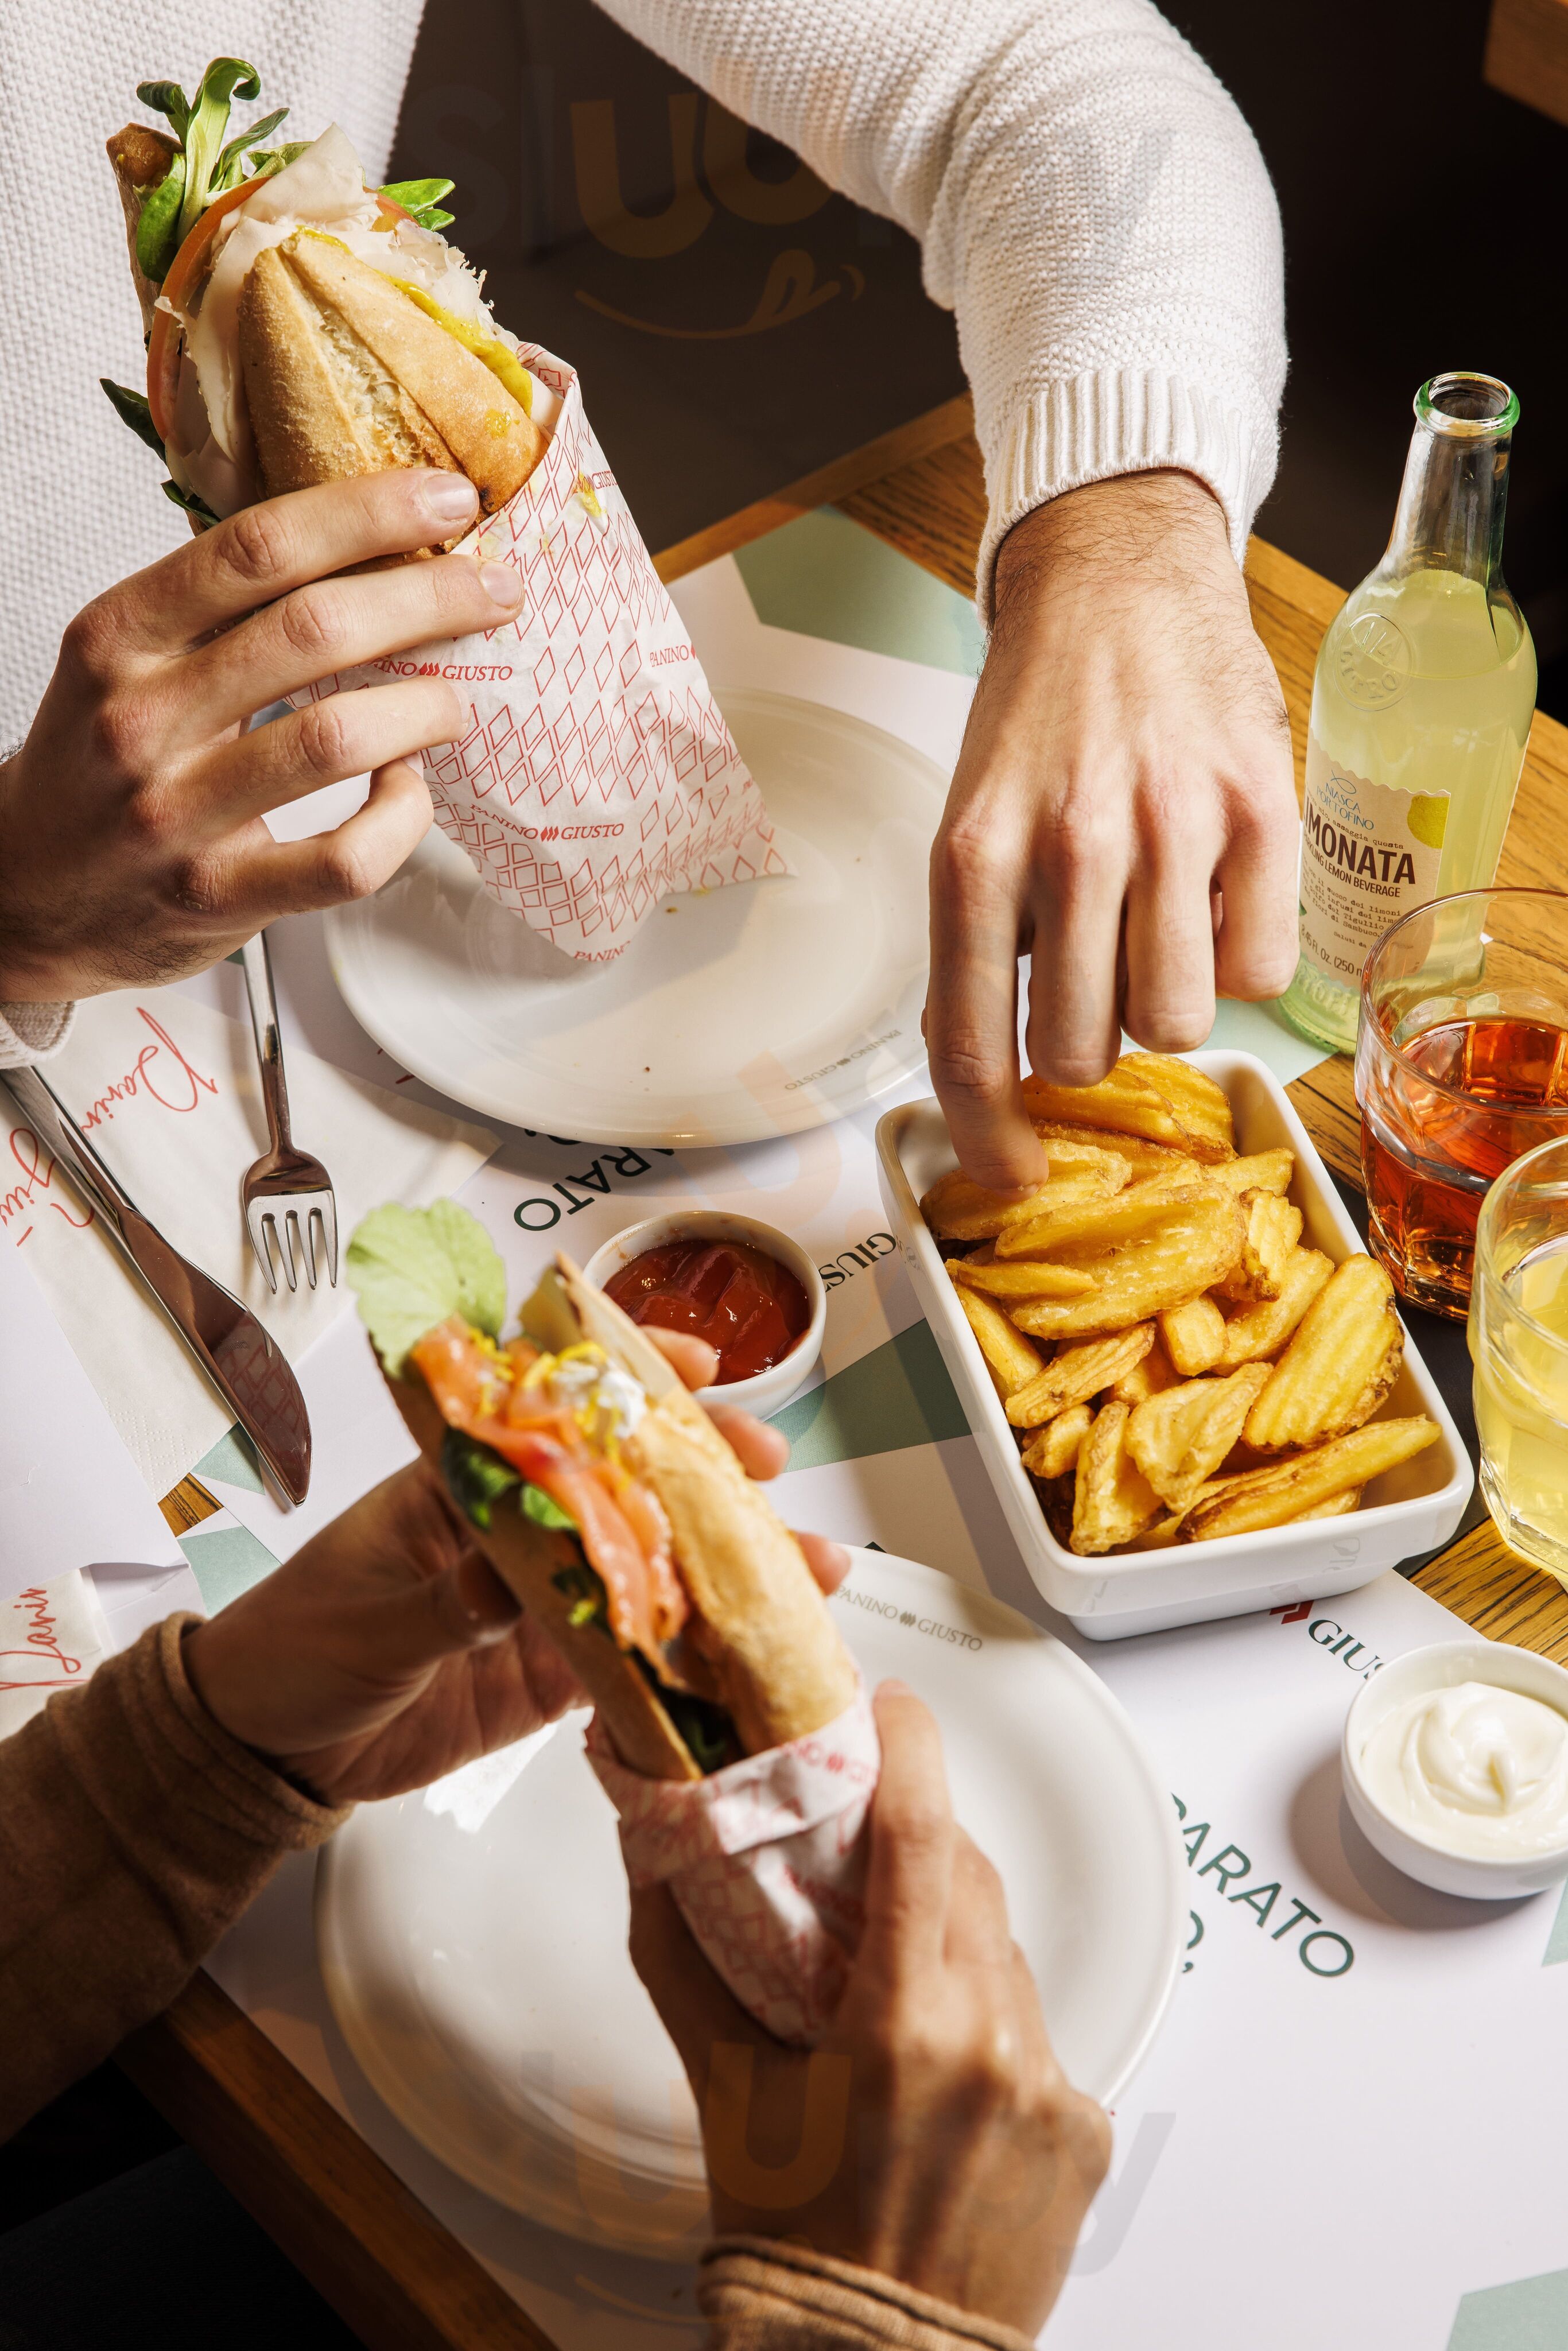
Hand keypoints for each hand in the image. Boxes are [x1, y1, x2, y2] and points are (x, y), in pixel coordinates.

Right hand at [0, 470, 524, 1002]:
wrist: (23, 895)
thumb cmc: (99, 766)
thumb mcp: (127, 661)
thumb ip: (220, 610)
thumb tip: (368, 545)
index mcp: (121, 636)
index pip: (257, 546)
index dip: (368, 512)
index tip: (448, 499)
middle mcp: (143, 717)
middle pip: (315, 630)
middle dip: (429, 598)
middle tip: (496, 591)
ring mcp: (177, 814)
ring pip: (337, 739)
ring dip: (426, 709)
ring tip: (456, 700)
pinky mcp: (216, 898)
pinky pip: (344, 857)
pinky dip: (401, 819)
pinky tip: (409, 793)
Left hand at [183, 1330, 847, 1806]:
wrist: (270, 1752)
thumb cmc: (292, 1649)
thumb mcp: (364, 1618)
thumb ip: (441, 1603)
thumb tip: (503, 1585)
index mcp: (461, 1484)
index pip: (551, 1409)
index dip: (625, 1378)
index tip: (693, 1361)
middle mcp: (517, 1532)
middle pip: (624, 1484)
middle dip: (704, 1467)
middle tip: (767, 1463)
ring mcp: (542, 1604)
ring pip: (650, 1570)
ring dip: (725, 1567)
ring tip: (804, 1569)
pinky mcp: (552, 1676)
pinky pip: (638, 1659)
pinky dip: (697, 1657)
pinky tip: (757, 1653)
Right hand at [631, 1682, 1109, 2337]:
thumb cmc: (794, 2236)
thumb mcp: (724, 2090)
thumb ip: (679, 1958)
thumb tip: (650, 1851)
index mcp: (901, 2027)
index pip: (919, 1836)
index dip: (910, 1750)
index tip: (894, 1705)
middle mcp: (991, 2046)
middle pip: (966, 1881)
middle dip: (921, 1844)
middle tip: (872, 1841)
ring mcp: (1049, 2087)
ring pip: (1004, 1956)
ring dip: (953, 1942)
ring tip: (893, 1983)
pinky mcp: (1087, 2129)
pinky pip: (1038, 2035)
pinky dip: (990, 2027)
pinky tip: (942, 2071)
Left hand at [926, 469, 1297, 1187]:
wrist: (1116, 580)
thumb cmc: (1037, 717)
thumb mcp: (969, 825)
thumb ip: (975, 946)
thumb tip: (984, 1076)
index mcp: (974, 858)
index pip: (972, 1046)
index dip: (987, 1137)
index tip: (1011, 1175)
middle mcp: (1070, 845)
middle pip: (1081, 1051)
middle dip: (1083, 1047)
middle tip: (1090, 989)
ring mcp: (1172, 826)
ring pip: (1176, 1020)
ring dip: (1163, 1007)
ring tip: (1152, 938)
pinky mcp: (1260, 809)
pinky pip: (1259, 968)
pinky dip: (1238, 959)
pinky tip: (1211, 902)